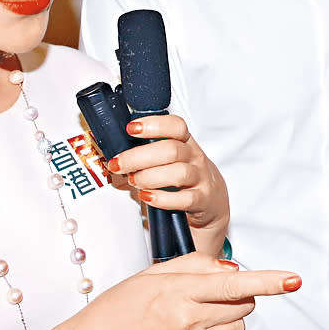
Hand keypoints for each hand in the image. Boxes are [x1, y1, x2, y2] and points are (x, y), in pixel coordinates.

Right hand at [60, 254, 298, 329]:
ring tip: (194, 319)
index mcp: (177, 292)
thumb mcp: (151, 275)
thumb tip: (232, 270)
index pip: (234, 285)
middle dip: (235, 297)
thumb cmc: (117, 310)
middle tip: (206, 297)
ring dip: (227, 319)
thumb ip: (195, 266)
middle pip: (242, 306)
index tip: (293, 279)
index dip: (268, 281)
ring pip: (238, 328)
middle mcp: (186, 322)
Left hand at [108, 114, 227, 235]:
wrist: (211, 204)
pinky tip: (147, 196)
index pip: (176, 126)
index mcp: (186, 143)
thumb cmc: (184, 180)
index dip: (153, 124)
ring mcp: (201, 179)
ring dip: (149, 177)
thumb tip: (117, 157)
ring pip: (178, 173)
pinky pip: (184, 199)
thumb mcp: (171, 161)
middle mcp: (195, 158)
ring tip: (134, 181)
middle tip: (119, 164)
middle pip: (171, 150)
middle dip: (139, 157)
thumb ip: (148, 155)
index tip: (131, 128)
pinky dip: (162, 198)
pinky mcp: (202, 200)